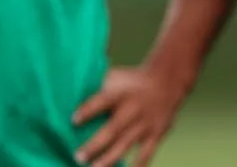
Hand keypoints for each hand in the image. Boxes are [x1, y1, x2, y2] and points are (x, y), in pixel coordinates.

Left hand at [73, 65, 187, 166]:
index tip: (73, 120)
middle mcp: (133, 108)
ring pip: (126, 143)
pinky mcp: (156, 134)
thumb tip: (70, 96)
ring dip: (109, 158)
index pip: (102, 101)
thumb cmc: (131, 82)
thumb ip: (97, 88)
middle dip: (95, 144)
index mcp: (120, 93)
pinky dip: (137, 165)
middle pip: (113, 128)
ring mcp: (145, 123)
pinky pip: (146, 153)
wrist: (167, 81)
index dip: (88, 110)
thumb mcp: (116, 78)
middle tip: (78, 157)